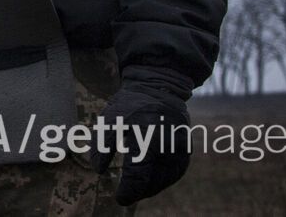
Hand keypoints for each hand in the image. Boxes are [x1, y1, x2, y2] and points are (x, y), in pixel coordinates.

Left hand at [90, 86, 189, 204]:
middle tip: (127, 196)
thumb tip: (98, 170)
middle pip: (156, 180)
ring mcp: (181, 146)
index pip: (139, 175)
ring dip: (154, 187)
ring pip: (169, 177)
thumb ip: (102, 146)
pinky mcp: (186, 146)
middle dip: (141, 191)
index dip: (129, 190)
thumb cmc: (130, 105)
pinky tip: (153, 182)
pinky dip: (166, 179)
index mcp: (147, 138)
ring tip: (139, 191)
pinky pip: (178, 170)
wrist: (158, 86)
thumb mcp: (109, 120)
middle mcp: (168, 145)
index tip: (120, 199)